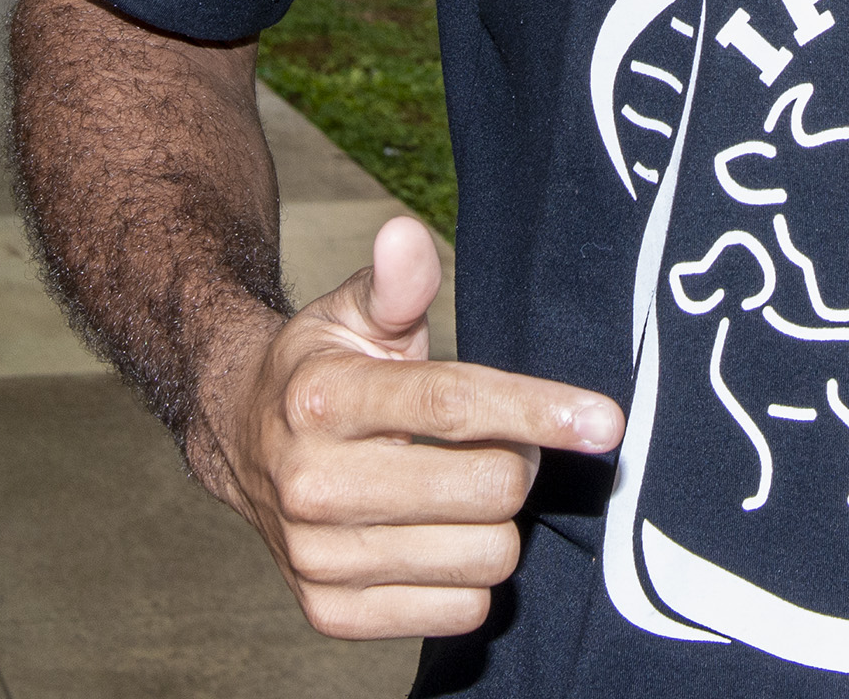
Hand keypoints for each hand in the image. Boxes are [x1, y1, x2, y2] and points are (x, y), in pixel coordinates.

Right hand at [195, 214, 623, 638]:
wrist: (241, 445)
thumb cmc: (322, 374)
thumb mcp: (353, 315)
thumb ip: (396, 282)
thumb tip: (405, 235)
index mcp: (322, 399)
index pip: (452, 405)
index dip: (538, 410)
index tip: (606, 421)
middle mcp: (311, 483)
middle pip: (489, 487)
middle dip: (517, 461)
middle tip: (495, 443)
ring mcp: (317, 557)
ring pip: (486, 554)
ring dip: (498, 523)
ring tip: (460, 489)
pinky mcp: (331, 613)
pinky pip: (462, 610)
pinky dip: (470, 576)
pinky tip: (438, 538)